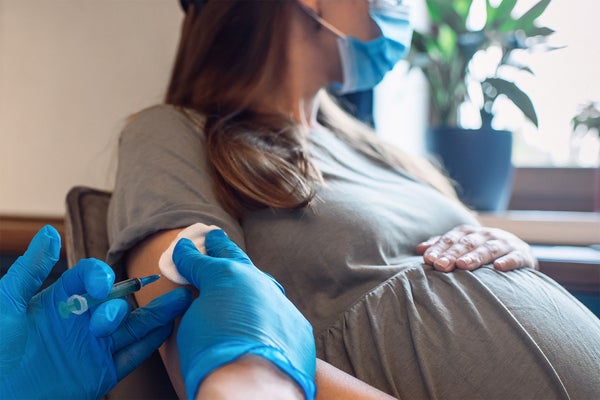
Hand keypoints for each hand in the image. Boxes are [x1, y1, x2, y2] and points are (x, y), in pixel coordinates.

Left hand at [0, 225, 191, 398]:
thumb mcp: (6, 304)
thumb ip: (30, 270)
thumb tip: (49, 231)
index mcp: (59, 302)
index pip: (90, 278)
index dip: (99, 277)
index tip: (99, 287)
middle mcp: (80, 322)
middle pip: (119, 300)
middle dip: (138, 293)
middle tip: (156, 286)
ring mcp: (93, 347)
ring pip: (132, 326)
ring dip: (157, 313)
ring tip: (182, 299)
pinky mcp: (100, 373)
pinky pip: (131, 356)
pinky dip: (150, 344)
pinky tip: (167, 329)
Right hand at [173, 230, 315, 399]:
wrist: (253, 383)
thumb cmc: (212, 354)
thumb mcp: (189, 322)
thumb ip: (198, 302)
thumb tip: (203, 300)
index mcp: (223, 275)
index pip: (200, 260)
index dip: (188, 254)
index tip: (184, 246)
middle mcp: (255, 280)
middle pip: (234, 257)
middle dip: (221, 246)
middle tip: (213, 236)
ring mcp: (278, 299)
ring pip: (260, 281)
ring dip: (246, 275)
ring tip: (237, 267)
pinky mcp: (295, 321)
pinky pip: (277, 308)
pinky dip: (266, 307)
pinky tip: (259, 310)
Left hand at [416, 224, 537, 271]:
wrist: (518, 253)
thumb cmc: (481, 251)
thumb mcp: (462, 246)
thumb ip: (442, 246)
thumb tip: (418, 249)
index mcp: (469, 233)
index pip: (451, 239)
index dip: (439, 248)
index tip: (428, 259)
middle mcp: (486, 235)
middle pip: (467, 243)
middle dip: (452, 254)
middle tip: (440, 265)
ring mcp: (504, 243)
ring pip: (488, 249)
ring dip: (475, 256)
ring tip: (463, 265)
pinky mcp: (522, 254)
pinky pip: (515, 257)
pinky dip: (508, 261)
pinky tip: (499, 268)